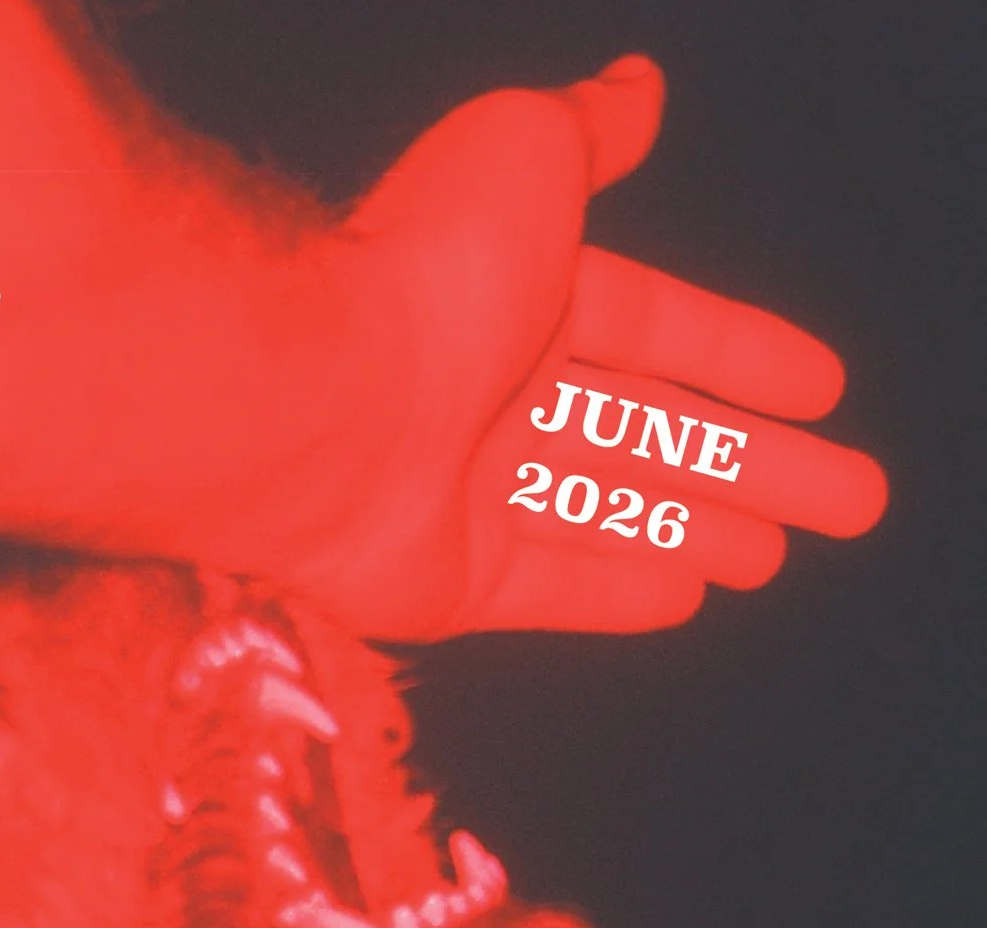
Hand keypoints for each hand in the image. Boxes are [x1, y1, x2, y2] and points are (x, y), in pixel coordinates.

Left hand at [280, 58, 886, 638]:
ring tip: (778, 556)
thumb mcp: (528, 152)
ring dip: (700, 531)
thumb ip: (592, 130)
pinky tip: (690, 597)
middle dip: (759, 466)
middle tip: (850, 499)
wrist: (323, 397)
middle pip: (656, 436)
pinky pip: (550, 589)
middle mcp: (500, 395)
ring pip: (614, 516)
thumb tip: (643, 83)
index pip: (663, 325)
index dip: (746, 355)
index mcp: (527, 293)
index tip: (825, 387)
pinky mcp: (447, 583)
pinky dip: (619, 592)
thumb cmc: (430, 268)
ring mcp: (472, 495)